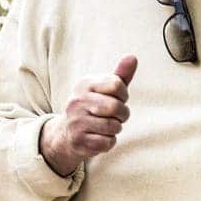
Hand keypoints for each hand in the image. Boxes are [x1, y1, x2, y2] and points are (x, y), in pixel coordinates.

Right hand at [39, 55, 136, 175]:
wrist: (67, 133)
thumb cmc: (93, 107)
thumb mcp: (105, 89)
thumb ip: (120, 75)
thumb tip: (133, 57)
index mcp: (84, 84)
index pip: (116, 85)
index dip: (123, 95)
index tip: (117, 99)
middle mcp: (76, 101)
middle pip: (115, 106)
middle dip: (123, 114)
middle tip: (117, 116)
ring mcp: (76, 121)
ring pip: (113, 126)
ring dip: (116, 128)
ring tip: (107, 126)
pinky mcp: (78, 141)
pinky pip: (107, 142)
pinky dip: (109, 142)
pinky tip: (100, 137)